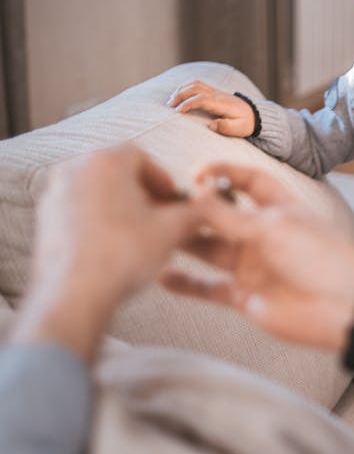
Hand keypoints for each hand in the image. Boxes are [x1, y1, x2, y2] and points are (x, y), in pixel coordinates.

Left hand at [11, 146, 213, 362]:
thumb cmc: (121, 257)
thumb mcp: (171, 231)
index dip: (163, 179)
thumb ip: (194, 213)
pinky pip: (78, 209)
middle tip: (159, 216)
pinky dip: (97, 219)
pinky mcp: (44, 218)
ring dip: (119, 205)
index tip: (174, 200)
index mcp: (106, 161)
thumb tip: (208, 209)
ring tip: (137, 233)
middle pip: (117, 171)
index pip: (142, 157)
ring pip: (97, 190)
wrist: (75, 295)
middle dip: (141, 192)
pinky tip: (112, 244)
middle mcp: (75, 168)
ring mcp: (55, 193)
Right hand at [162, 163, 353, 349]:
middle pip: (220, 216)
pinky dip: (187, 284)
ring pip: (209, 249)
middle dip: (193, 209)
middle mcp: (261, 235)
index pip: (247, 181)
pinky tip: (161, 276)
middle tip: (161, 203)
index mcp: (277, 208)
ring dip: (185, 241)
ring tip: (155, 233)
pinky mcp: (245, 297)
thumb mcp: (272, 227)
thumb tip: (195, 195)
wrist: (346, 308)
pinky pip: (209, 288)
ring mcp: (252, 266)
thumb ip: (230, 215)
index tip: (195, 174)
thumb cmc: (321, 258)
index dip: (223, 173)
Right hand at [167, 81, 255, 136]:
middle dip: (180, 95)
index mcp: (221, 104)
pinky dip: (186, 87)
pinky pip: (198, 84)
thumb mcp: (239, 129)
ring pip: (195, 83)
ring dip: (181, 89)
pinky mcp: (214, 91)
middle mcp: (217, 94)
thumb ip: (226, 127)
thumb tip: (211, 125)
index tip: (177, 112)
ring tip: (171, 100)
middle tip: (169, 106)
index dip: (187, 104)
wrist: (254, 114)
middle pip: (195, 88)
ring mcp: (216, 91)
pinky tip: (179, 94)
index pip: (201, 99)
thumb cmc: (245, 123)